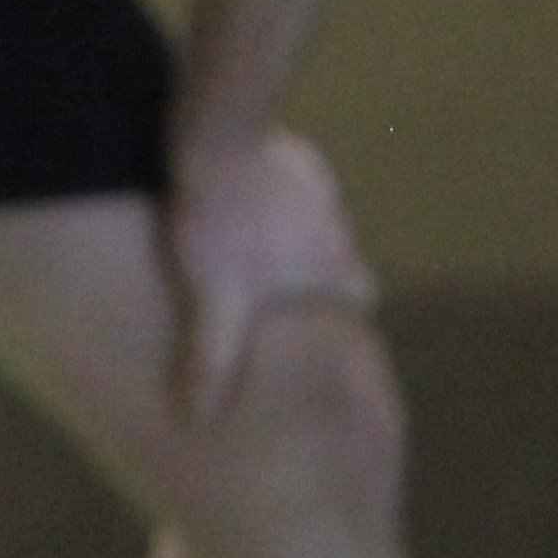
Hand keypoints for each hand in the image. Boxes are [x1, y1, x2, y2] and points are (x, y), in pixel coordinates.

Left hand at [165, 128, 377, 420]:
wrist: (216, 137)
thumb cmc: (219, 227)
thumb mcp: (213, 306)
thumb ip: (212, 363)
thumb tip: (195, 421)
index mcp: (332, 268)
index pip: (361, 301)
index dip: (344, 313)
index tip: (320, 319)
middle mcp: (339, 229)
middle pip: (342, 257)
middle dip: (320, 268)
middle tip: (278, 275)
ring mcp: (320, 186)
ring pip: (319, 215)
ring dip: (295, 225)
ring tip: (250, 232)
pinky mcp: (293, 151)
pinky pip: (295, 174)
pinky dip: (275, 185)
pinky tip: (238, 186)